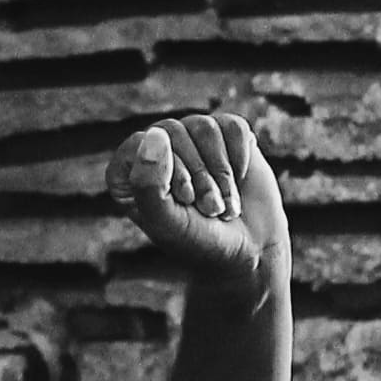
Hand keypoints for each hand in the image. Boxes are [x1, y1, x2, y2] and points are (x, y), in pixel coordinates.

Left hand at [106, 110, 283, 304]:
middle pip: (173, 131)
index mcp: (130, 171)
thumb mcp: (167, 222)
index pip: (142, 144)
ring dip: (222, 173)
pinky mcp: (227, 136)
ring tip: (224, 204)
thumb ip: (148, 184)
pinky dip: (241, 158)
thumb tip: (156, 134)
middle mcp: (159, 149)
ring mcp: (193, 139)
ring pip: (204, 127)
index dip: (171, 173)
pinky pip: (233, 127)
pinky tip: (240, 180)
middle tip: (210, 209)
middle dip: (200, 176)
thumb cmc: (201, 241)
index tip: (186, 201)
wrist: (250, 253)